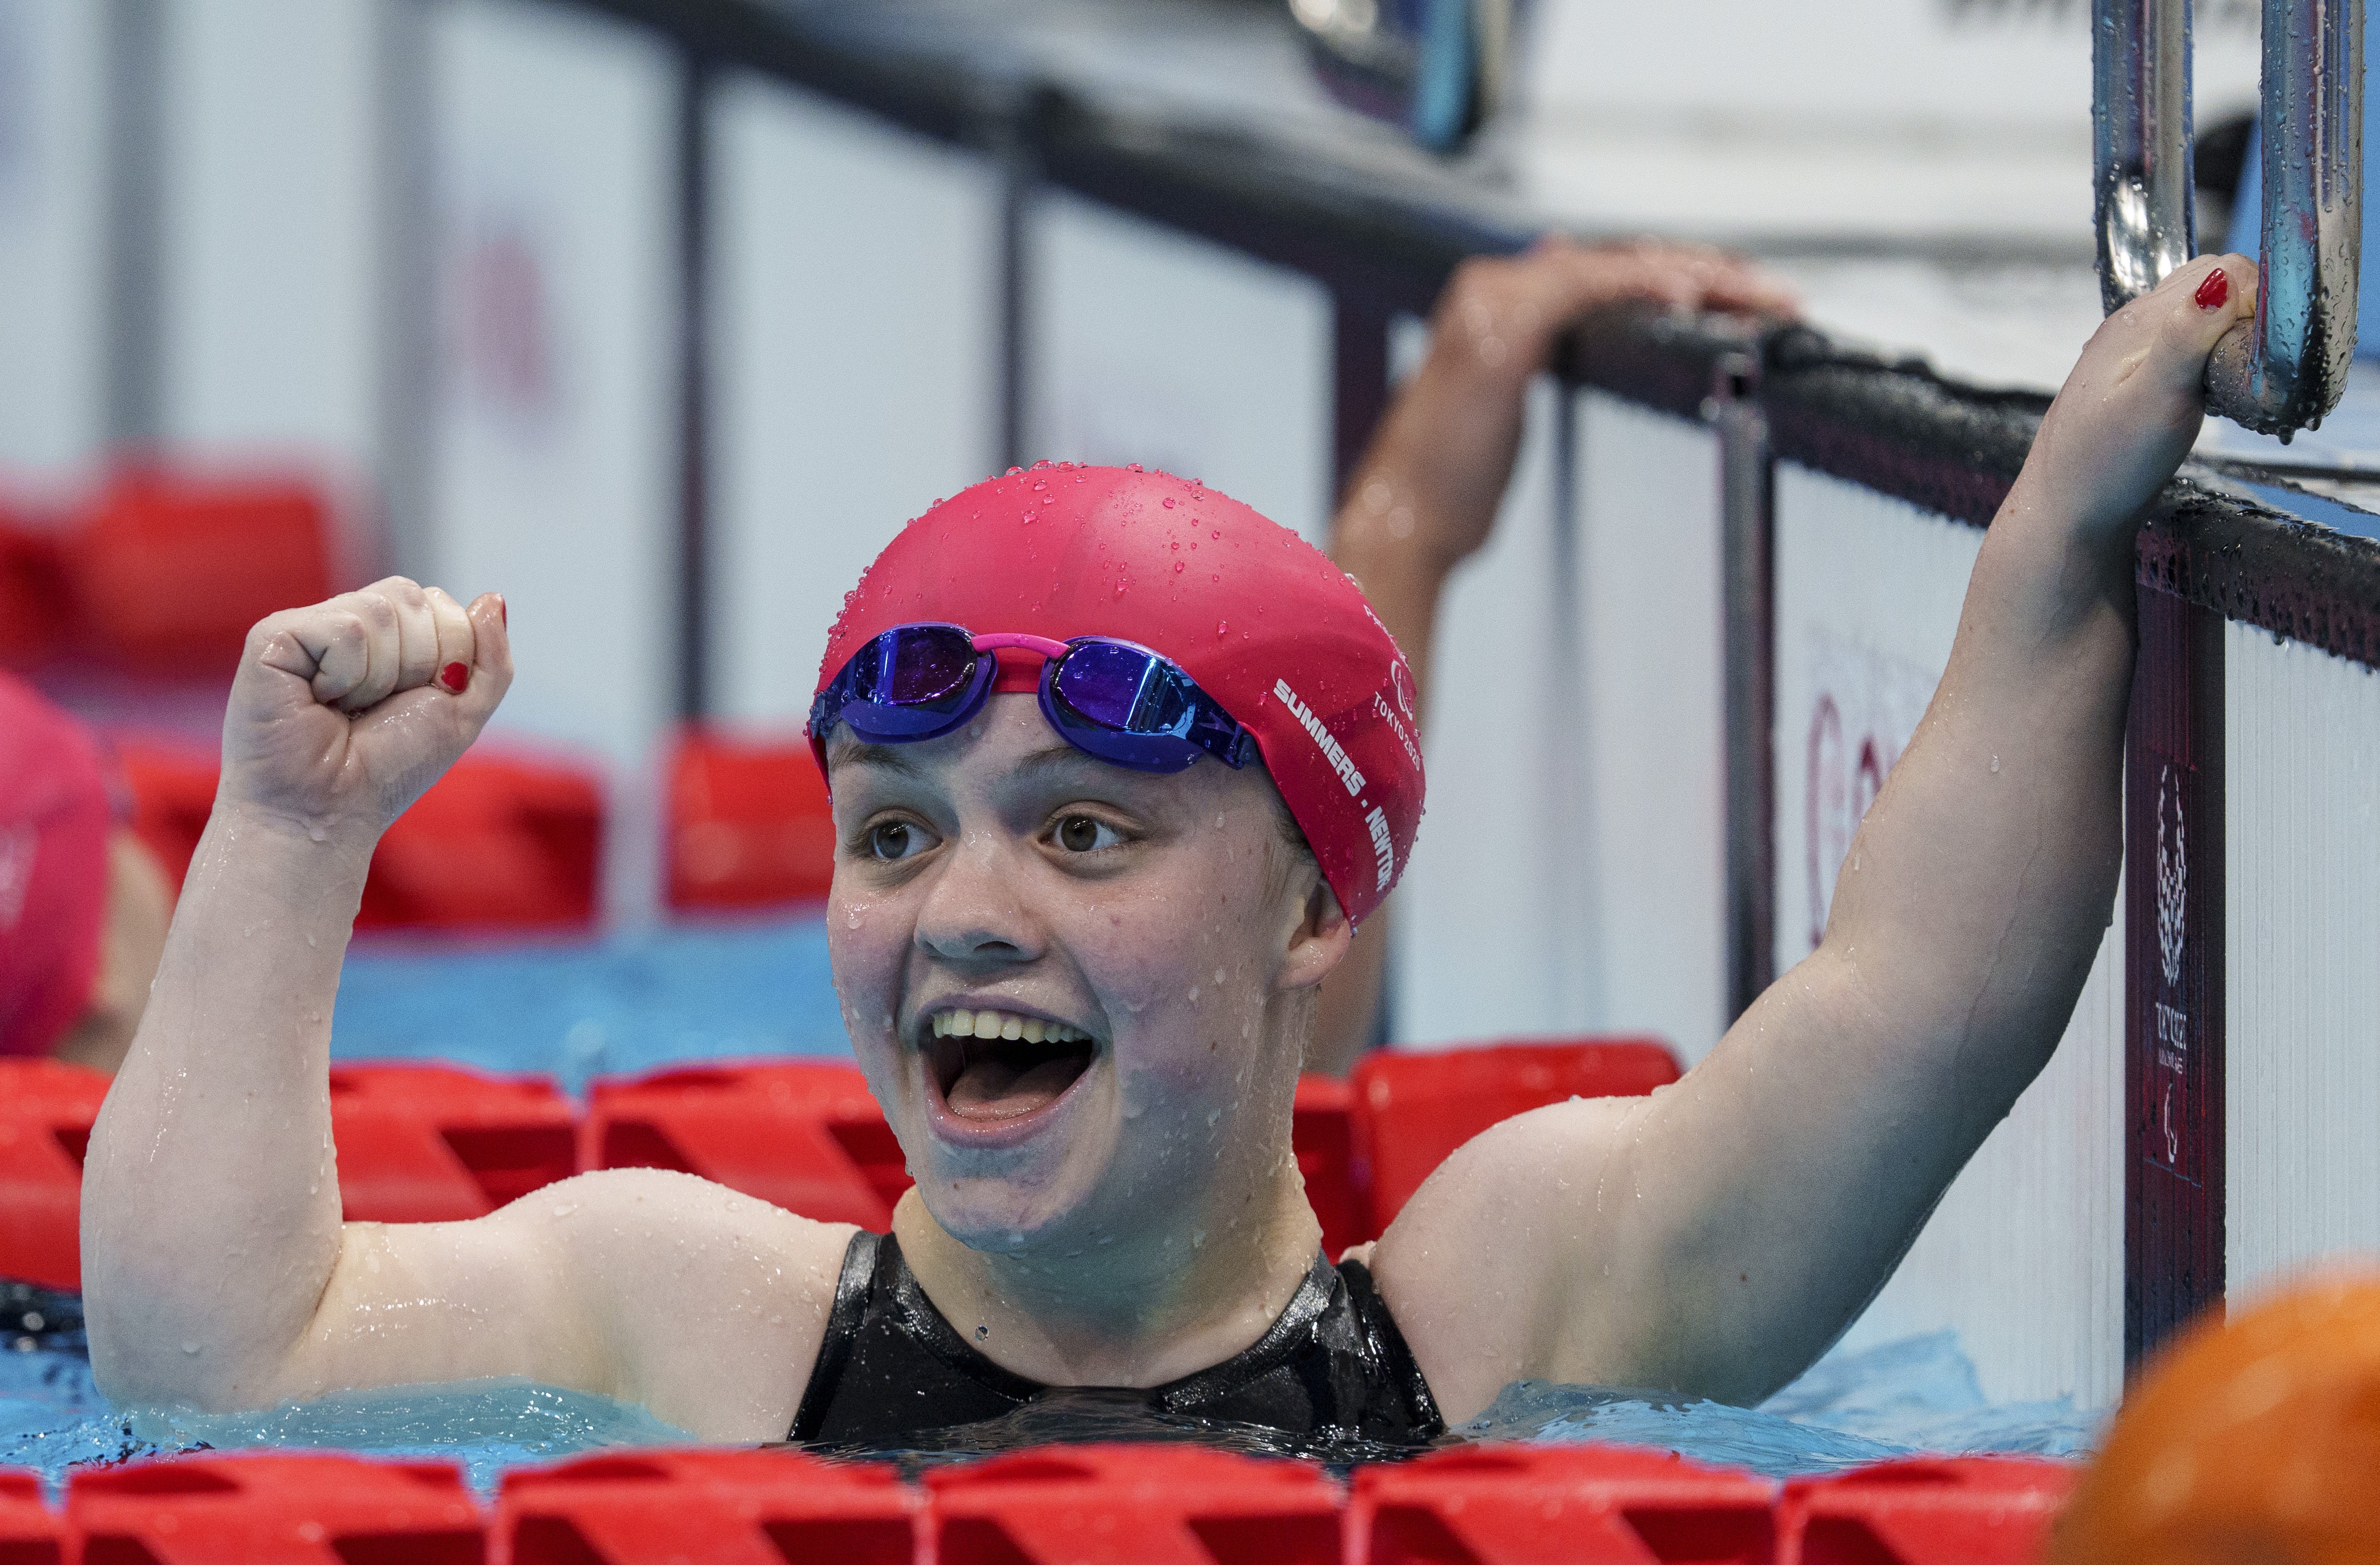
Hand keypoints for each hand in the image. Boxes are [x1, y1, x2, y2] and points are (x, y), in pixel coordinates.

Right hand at [218, 578, 511, 843]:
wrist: (328, 813)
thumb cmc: (388, 769)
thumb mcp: (462, 714)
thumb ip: (489, 658)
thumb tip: (492, 599)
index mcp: (389, 632)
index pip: (440, 604)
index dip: (446, 657)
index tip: (413, 702)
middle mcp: (347, 620)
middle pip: (414, 599)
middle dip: (417, 665)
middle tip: (375, 710)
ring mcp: (308, 625)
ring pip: (380, 611)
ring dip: (381, 676)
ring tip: (345, 708)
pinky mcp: (273, 636)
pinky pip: (345, 629)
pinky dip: (347, 675)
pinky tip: (319, 701)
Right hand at [1339, 235, 1797, 578]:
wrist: (1402, 523)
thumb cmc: (1449, 483)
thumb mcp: (1504, 400)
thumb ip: (1537, 340)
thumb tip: (1560, 269)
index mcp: (1498, 298)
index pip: (1609, 268)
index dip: (1680, 272)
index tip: (1743, 295)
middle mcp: (1494, 286)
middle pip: (1623, 259)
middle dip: (1710, 271)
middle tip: (1776, 295)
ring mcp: (1493, 304)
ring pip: (1617, 266)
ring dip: (1699, 275)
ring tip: (1759, 296)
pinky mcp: (1501, 336)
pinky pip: (1588, 290)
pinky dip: (1642, 286)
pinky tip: (1691, 294)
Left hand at [2015, 253, 2254, 541]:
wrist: (2068, 512)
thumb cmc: (2104, 467)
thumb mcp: (2154, 400)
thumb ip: (2186, 338)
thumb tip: (2221, 280)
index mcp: (2138, 322)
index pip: (2222, 271)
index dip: (2256, 300)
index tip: (2259, 347)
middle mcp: (2134, 325)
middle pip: (2215, 281)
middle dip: (2249, 310)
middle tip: (2249, 364)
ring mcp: (2136, 348)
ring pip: (2205, 311)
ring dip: (2233, 333)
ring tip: (2231, 380)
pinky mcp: (2142, 373)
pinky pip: (2192, 341)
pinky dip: (2215, 355)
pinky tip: (2213, 391)